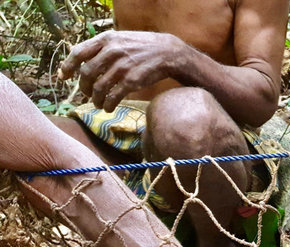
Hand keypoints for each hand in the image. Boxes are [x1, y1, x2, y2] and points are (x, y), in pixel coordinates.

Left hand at [59, 30, 185, 111]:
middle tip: (85, 94)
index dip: (68, 67)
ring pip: (98, 87)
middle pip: (86, 73)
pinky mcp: (132, 81)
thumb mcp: (120, 39)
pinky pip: (113, 96)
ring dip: (95, 99)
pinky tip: (108, 108)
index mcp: (106, 40)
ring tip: (98, 104)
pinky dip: (108, 104)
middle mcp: (112, 52)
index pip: (78, 53)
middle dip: (83, 87)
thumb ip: (102, 47)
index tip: (64, 77)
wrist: (167, 53)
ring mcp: (122, 67)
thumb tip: (81, 60)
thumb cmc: (142, 47)